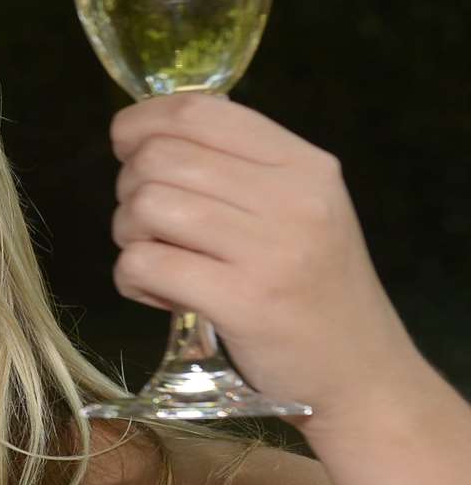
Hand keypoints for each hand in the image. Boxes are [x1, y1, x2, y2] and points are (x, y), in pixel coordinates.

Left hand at [109, 94, 414, 417]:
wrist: (360, 372)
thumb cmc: (312, 286)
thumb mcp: (298, 207)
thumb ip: (236, 165)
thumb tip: (147, 131)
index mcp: (304, 164)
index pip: (198, 112)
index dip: (141, 122)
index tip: (125, 144)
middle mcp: (292, 198)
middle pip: (159, 158)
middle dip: (129, 187)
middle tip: (149, 223)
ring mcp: (270, 251)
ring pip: (145, 206)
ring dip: (129, 234)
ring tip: (157, 259)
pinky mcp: (242, 302)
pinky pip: (143, 264)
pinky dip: (132, 279)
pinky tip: (161, 294)